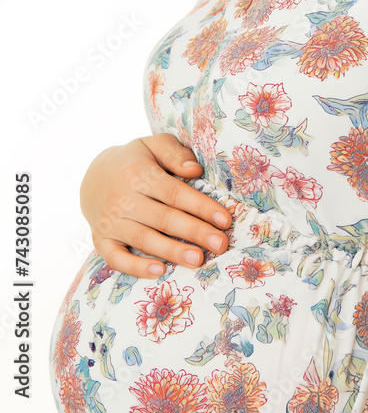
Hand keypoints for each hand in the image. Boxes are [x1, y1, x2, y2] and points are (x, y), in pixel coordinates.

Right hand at [80, 133, 233, 278]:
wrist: (93, 176)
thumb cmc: (135, 161)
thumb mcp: (153, 145)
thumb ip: (175, 153)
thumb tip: (195, 170)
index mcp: (138, 173)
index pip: (175, 193)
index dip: (201, 207)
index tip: (225, 219)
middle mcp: (123, 199)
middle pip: (164, 218)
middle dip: (195, 232)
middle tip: (220, 244)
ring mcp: (110, 222)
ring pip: (144, 240)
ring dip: (173, 252)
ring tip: (198, 260)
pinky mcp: (100, 240)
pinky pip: (116, 258)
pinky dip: (136, 267)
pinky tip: (160, 271)